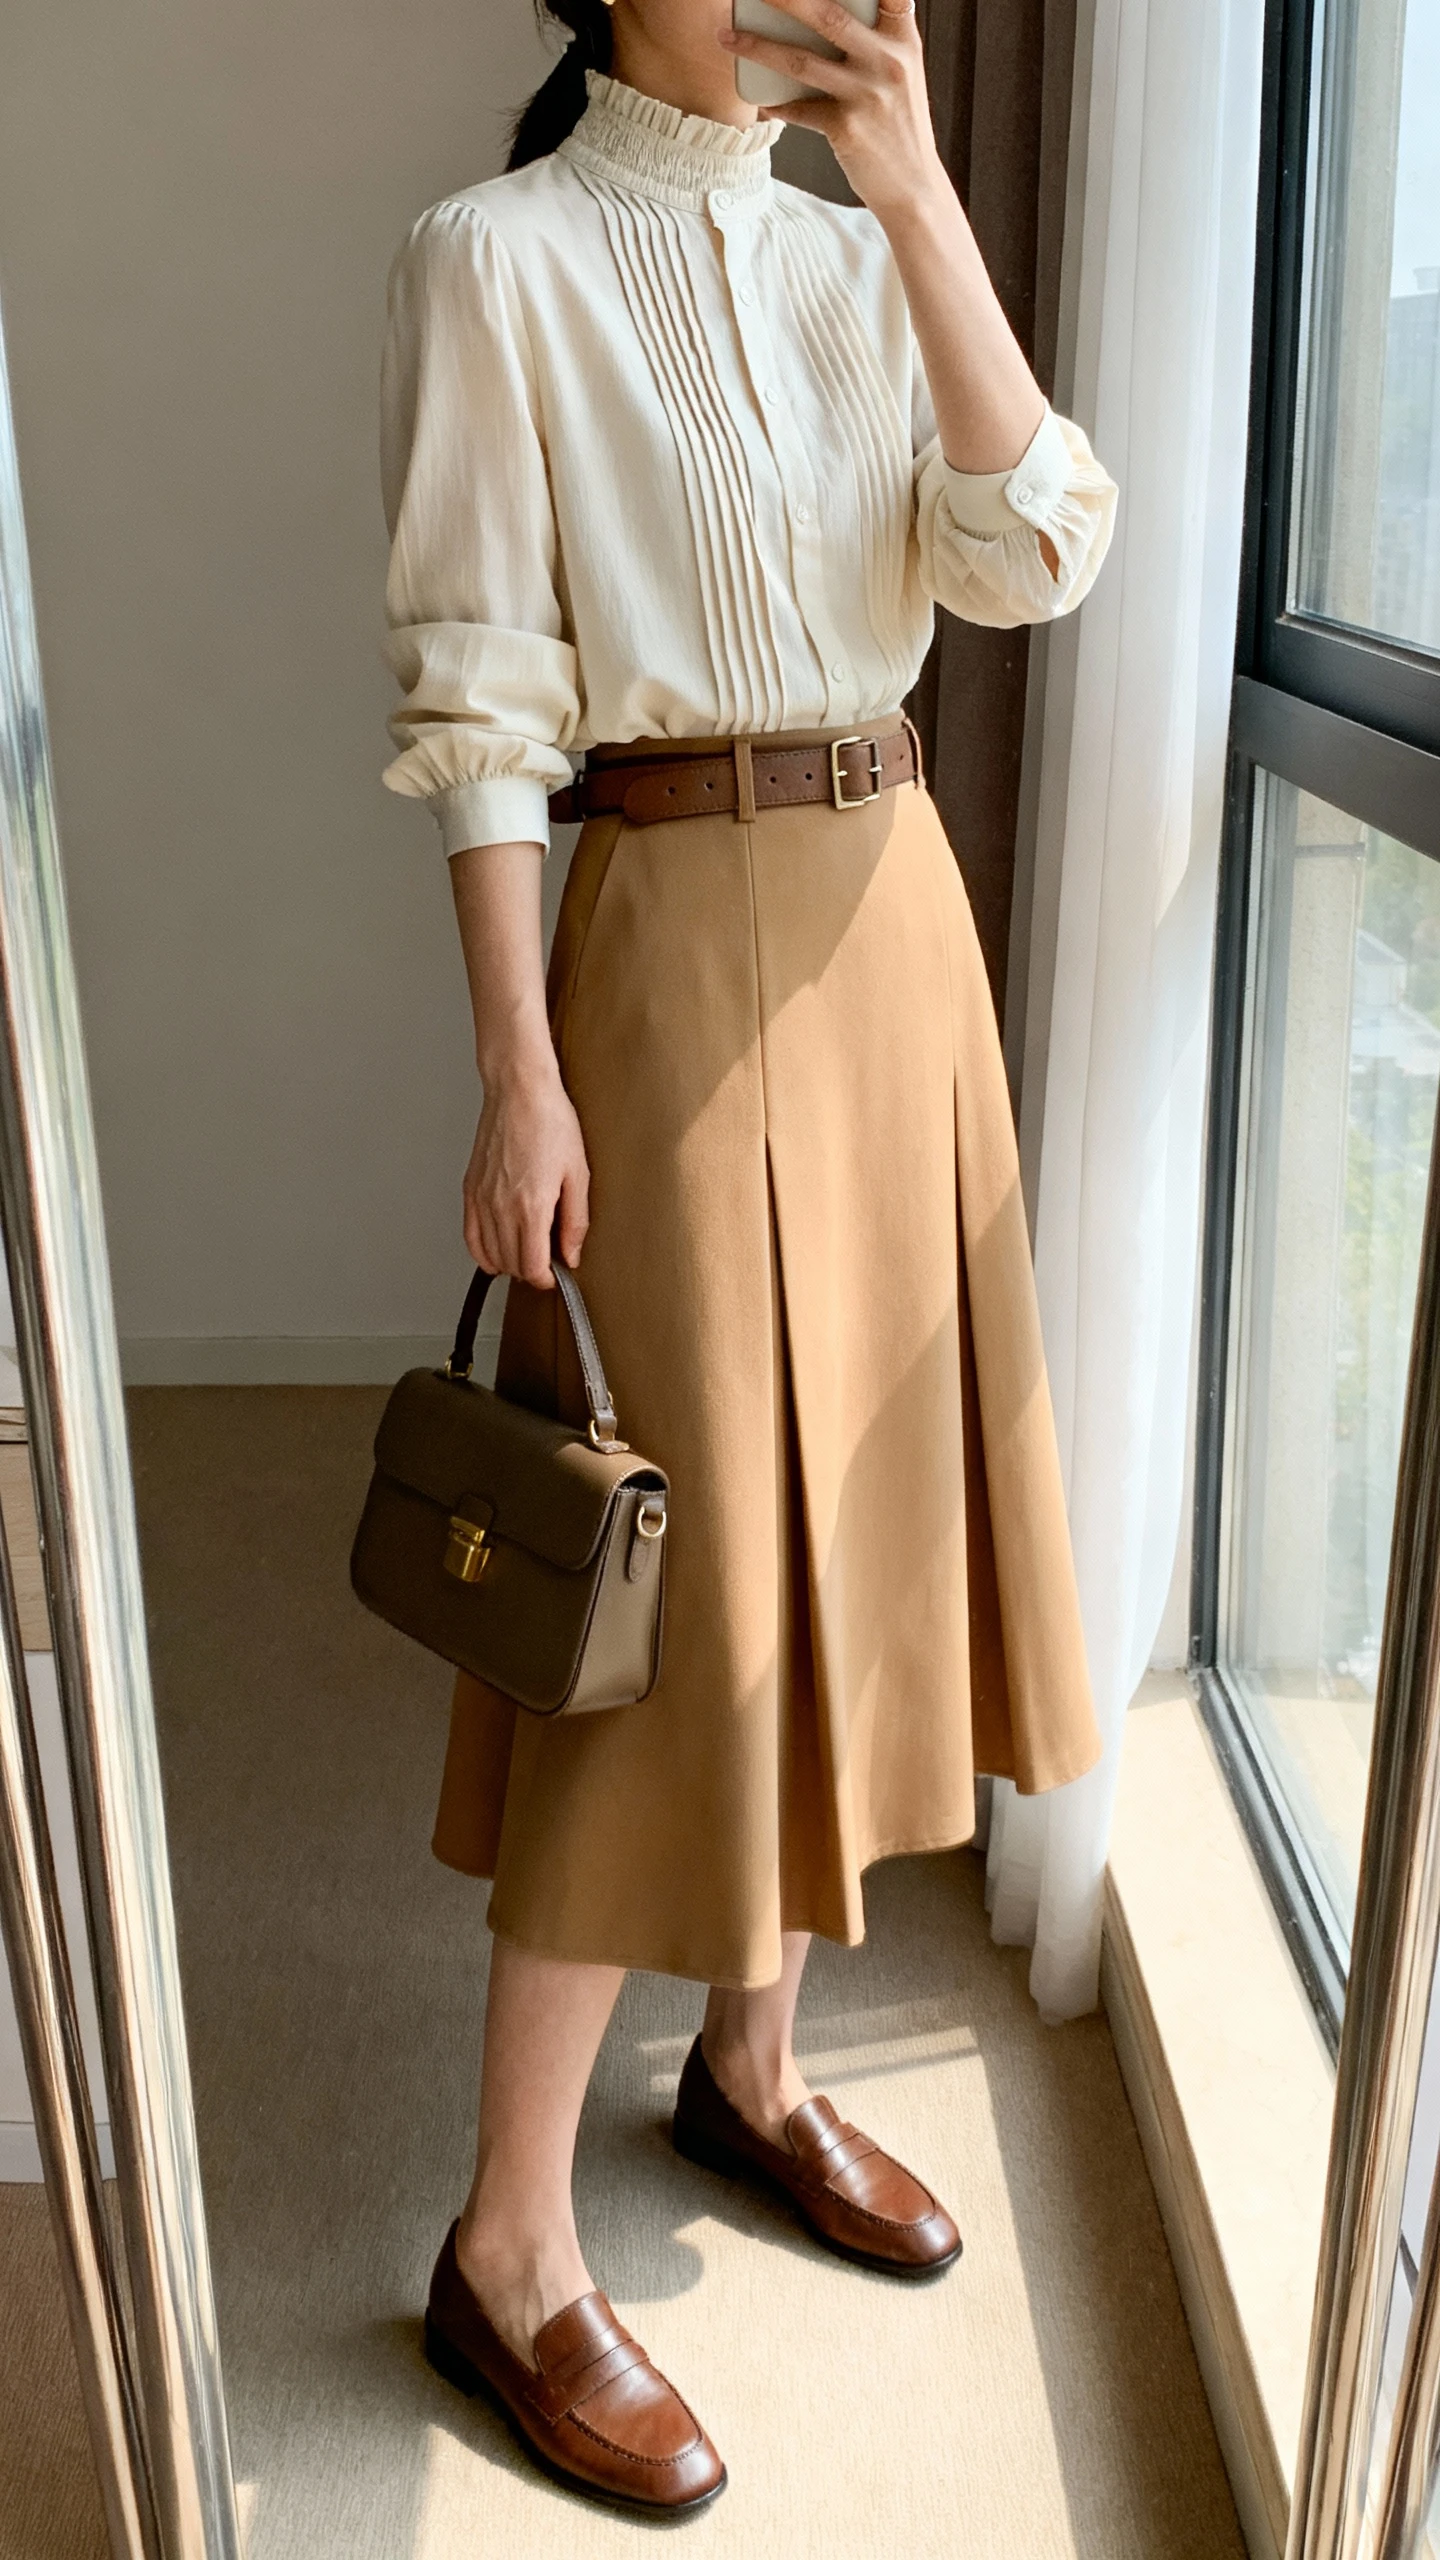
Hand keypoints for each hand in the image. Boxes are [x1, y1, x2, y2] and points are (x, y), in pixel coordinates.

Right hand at [462, 1056, 589, 1287]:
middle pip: (510, 1265)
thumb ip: (575, 1221)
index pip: (530, 1267)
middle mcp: (501, 1207)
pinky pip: (470, 1236)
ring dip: (508, 1262)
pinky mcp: (470, 1190)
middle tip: (546, 1260)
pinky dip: (483, 1251)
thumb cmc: (549, 1122)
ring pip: (489, 1255)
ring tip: (526, 1251)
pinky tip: (498, 1247)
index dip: (545, 1278)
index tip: (555, 1273)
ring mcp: (481, 1200)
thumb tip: (571, 1254)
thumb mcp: (578, 1174)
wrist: (519, 1091)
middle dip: (530, 1271)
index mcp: (530, 1207)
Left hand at [720, 0, 943, 222]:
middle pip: (826, 14)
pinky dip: (775, 104)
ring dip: (756, 46)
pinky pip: (798, 110)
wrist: (914, 188)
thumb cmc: (898, 125)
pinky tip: (760, 100)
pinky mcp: (847, 129)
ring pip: (801, 61)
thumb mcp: (899, 71)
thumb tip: (811, 13)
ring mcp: (867, 95)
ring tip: (726, 36)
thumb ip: (873, 38)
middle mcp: (888, 60)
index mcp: (903, 38)